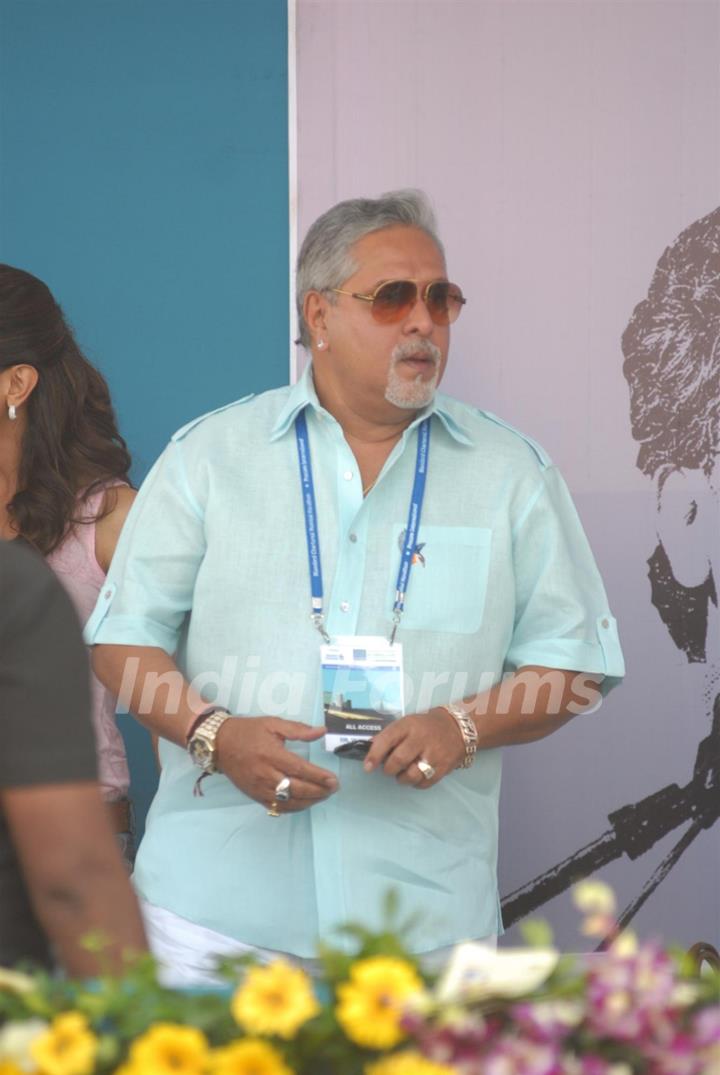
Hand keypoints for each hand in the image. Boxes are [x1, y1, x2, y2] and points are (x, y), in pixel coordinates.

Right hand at [215, 717, 337, 812]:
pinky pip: (277, 807)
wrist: (220, 744)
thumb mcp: (273, 723)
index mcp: (271, 754)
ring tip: (323, 796)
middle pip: (296, 789)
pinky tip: (305, 803)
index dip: (319, 776)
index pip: (299, 769)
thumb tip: (321, 731)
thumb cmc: (249, 731)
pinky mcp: (254, 796)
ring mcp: (259, 788)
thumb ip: (298, 729)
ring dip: (309, 802)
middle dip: (319, 791)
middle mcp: (265, 774)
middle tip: (334, 788)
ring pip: (288, 802)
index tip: (334, 780)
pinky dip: (294, 808)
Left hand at [363, 709, 464, 787]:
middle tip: (389, 769)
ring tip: (402, 774)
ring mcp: (434, 755)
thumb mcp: (407, 723)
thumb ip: (390, 736)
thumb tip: (370, 749)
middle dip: (388, 769)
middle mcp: (421, 739)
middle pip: (398, 760)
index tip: (368, 766)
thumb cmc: (426, 726)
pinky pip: (423, 783)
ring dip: (401, 778)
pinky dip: (415, 783)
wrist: (457, 728)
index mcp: (409, 725)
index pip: (387, 739)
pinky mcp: (443, 768)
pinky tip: (415, 776)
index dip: (374, 755)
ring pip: (411, 775)